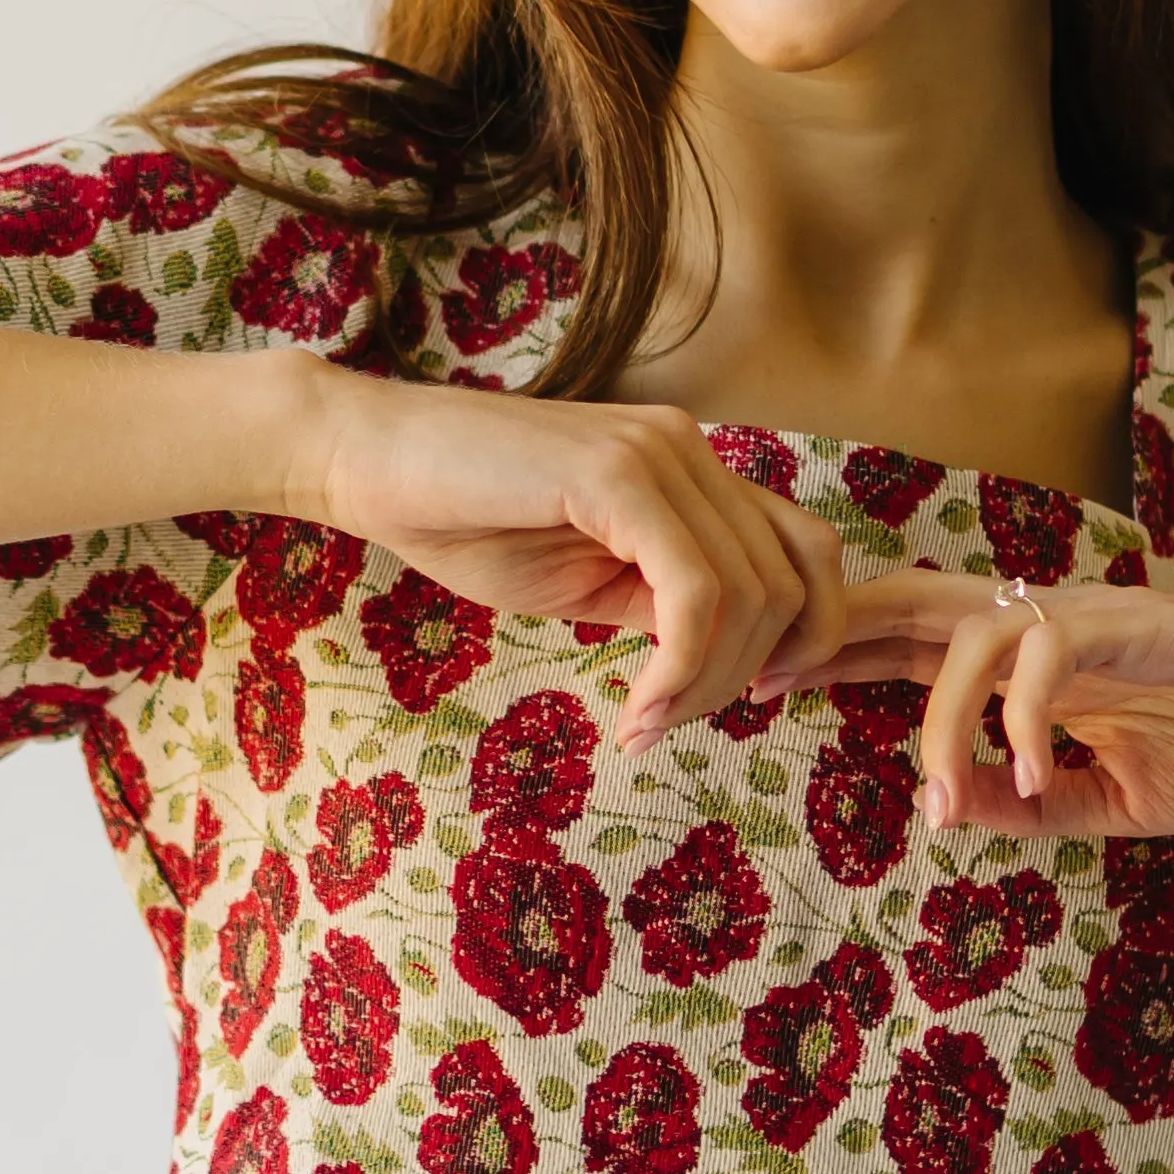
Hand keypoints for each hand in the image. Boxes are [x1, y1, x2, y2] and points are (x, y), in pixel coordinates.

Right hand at [302, 375, 846, 749]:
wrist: (367, 460)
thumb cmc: (461, 519)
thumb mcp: (586, 577)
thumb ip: (661, 601)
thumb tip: (725, 661)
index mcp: (690, 468)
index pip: (804, 552)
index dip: (805, 635)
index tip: (754, 696)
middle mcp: (690, 448)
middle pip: (792, 579)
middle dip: (745, 675)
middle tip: (668, 724)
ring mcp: (659, 453)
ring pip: (751, 593)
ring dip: (705, 684)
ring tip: (641, 724)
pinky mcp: (617, 475)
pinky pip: (694, 591)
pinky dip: (680, 667)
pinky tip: (635, 708)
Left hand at [770, 569, 1173, 836]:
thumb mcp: (1113, 804)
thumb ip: (1027, 805)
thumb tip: (940, 808)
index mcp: (1035, 661)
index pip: (911, 641)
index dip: (833, 653)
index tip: (762, 687)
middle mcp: (1052, 623)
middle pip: (913, 603)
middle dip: (833, 634)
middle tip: (766, 678)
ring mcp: (1098, 617)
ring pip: (973, 631)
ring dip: (937, 717)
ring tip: (940, 793)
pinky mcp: (1148, 623)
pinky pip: (1054, 652)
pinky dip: (1025, 717)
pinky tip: (1033, 778)